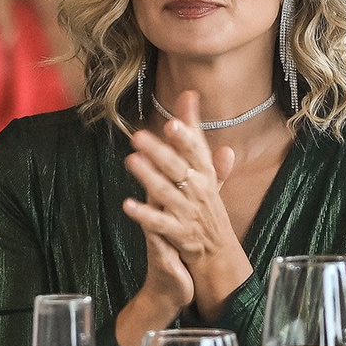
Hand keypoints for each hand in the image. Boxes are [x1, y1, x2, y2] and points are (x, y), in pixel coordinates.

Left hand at [120, 90, 252, 315]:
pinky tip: (128, 205)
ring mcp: (188, 213)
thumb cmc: (207, 203)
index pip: (196, 152)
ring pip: (167, 193)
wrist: (218, 251)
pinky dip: (144, 214)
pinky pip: (159, 224)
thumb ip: (194, 132)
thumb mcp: (205, 167)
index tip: (173, 122)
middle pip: (178, 169)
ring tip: (131, 162)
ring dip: (149, 178)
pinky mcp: (179, 234)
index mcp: (205, 173)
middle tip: (139, 138)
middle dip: (160, 153)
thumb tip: (189, 94)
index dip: (185, 138)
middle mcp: (198, 191)